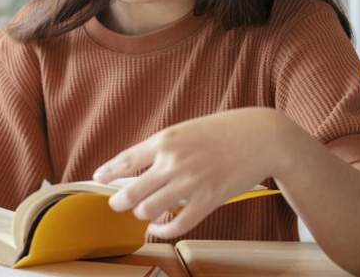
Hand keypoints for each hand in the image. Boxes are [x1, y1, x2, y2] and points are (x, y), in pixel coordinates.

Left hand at [93, 107, 295, 238]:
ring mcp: (190, 183)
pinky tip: (158, 228)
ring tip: (141, 213)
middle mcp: (173, 162)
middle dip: (119, 202)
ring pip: (150, 209)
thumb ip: (163, 148)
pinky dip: (163, 230)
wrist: (260, 136)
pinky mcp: (209, 200)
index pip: (126, 160)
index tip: (98, 178)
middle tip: (116, 204)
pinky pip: (179, 223)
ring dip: (141, 214)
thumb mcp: (185, 130)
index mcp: (165, 140)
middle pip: (132, 191)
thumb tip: (141, 167)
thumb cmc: (222, 131)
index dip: (108, 172)